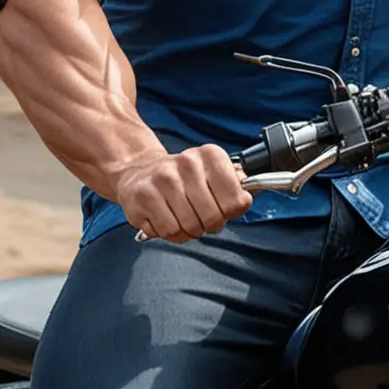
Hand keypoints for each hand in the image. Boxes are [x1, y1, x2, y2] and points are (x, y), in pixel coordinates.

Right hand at [117, 144, 251, 241]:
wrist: (139, 172)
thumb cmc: (182, 178)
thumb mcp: (212, 172)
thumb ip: (236, 184)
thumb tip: (249, 196)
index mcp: (210, 155)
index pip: (236, 199)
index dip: (233, 211)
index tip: (226, 208)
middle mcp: (187, 163)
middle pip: (214, 217)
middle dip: (211, 224)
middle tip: (202, 216)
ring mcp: (163, 179)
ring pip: (191, 226)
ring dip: (190, 230)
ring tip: (184, 217)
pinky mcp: (144, 197)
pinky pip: (169, 230)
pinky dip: (172, 233)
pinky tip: (168, 219)